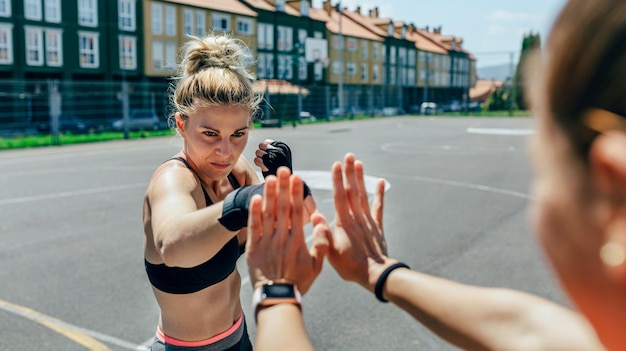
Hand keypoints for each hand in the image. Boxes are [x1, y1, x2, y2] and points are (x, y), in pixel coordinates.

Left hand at [246, 167, 329, 294]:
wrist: (277, 297)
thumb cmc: (299, 281)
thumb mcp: (317, 266)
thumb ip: (321, 244)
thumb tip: (320, 222)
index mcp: (297, 241)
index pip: (297, 212)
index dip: (296, 194)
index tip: (298, 178)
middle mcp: (281, 238)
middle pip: (282, 208)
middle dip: (283, 187)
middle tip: (284, 170)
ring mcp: (266, 242)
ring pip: (267, 214)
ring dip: (269, 194)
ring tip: (270, 178)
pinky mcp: (253, 248)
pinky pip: (253, 227)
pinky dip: (254, 212)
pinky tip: (255, 197)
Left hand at [254, 139, 291, 177]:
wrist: (283, 181)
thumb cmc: (280, 168)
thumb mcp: (281, 155)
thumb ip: (273, 148)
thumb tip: (263, 143)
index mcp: (284, 147)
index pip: (267, 142)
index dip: (265, 149)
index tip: (269, 156)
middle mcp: (280, 151)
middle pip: (261, 146)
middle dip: (261, 152)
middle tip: (265, 160)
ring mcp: (274, 157)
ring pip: (258, 152)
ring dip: (259, 158)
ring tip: (264, 163)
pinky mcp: (268, 165)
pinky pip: (256, 160)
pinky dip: (258, 163)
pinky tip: (262, 167)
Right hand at [327, 153, 397, 291]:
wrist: (375, 274)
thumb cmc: (350, 266)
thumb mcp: (331, 252)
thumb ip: (324, 233)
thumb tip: (315, 215)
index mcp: (344, 223)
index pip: (339, 197)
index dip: (337, 180)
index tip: (336, 165)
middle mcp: (356, 218)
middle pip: (352, 191)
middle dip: (350, 172)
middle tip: (349, 156)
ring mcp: (368, 221)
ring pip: (364, 195)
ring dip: (361, 178)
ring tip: (359, 163)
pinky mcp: (377, 226)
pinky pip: (379, 207)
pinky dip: (380, 194)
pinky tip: (381, 182)